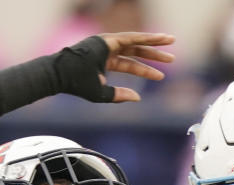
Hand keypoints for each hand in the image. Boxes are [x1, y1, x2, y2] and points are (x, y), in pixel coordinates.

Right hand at [55, 32, 175, 103]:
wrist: (62, 75)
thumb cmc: (77, 85)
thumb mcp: (101, 94)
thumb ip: (119, 96)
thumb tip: (138, 98)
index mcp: (106, 61)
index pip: (130, 65)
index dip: (146, 70)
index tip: (161, 76)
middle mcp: (108, 50)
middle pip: (136, 51)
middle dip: (154, 54)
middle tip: (172, 58)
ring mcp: (107, 42)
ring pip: (136, 41)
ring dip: (154, 41)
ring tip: (171, 41)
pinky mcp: (107, 39)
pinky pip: (130, 37)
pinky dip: (144, 37)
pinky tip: (158, 39)